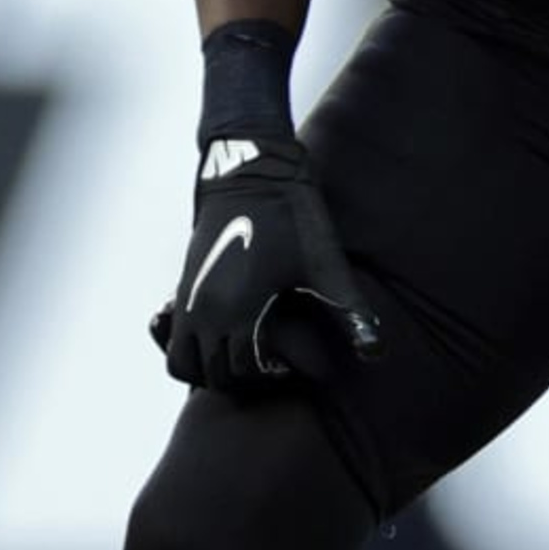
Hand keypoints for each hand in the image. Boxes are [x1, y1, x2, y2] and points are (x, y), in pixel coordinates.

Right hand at [148, 135, 382, 387]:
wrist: (251, 169)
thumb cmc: (293, 216)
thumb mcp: (325, 265)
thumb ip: (350, 312)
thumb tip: (376, 354)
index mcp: (240, 310)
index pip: (244, 374)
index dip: (269, 377)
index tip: (290, 365)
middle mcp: (206, 310)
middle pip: (213, 376)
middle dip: (240, 379)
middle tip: (270, 364)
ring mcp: (189, 298)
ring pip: (181, 363)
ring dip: (208, 371)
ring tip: (242, 356)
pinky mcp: (183, 284)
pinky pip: (172, 337)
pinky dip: (191, 349)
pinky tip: (224, 334)